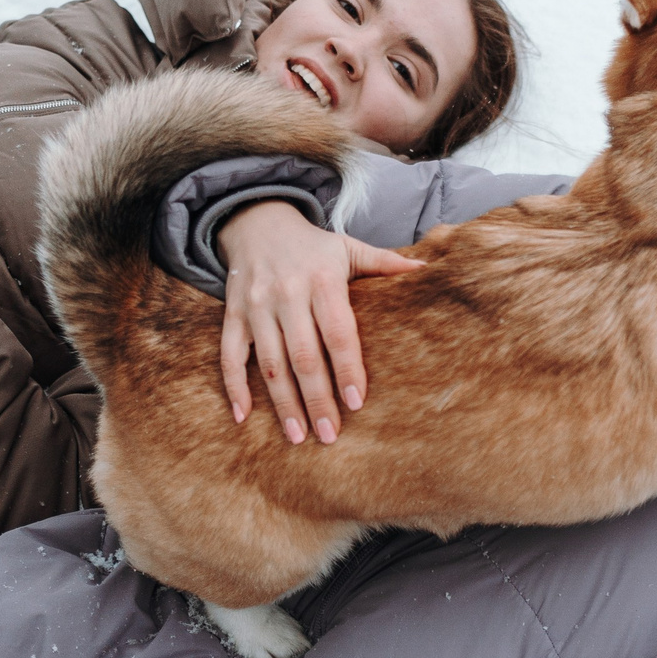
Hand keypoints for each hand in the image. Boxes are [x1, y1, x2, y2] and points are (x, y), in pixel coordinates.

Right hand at [215, 199, 423, 445]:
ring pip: (269, 362)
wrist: (256, 221)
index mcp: (322, 280)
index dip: (346, 368)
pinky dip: (234, 386)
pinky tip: (245, 416)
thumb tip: (426, 271)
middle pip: (303, 355)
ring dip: (283, 402)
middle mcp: (287, 294)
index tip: (356, 402)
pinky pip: (230, 354)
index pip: (337, 332)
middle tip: (329, 434)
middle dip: (316, 398)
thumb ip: (384, 262)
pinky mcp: (233, 314)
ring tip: (297, 436)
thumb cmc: (312, 246)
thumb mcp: (348, 248)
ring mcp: (256, 306)